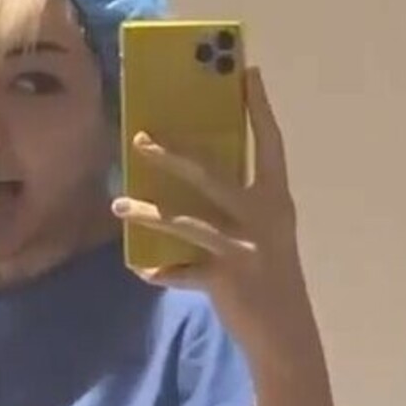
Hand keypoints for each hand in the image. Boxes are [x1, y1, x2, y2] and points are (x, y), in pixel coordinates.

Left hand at [111, 67, 317, 368]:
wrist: (285, 333)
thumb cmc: (271, 275)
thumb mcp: (266, 232)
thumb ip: (240, 204)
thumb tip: (195, 173)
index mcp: (275, 199)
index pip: (269, 143)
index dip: (260, 108)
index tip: (249, 72)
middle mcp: (263, 217)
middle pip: (212, 175)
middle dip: (173, 156)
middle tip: (141, 139)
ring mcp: (244, 247)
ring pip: (187, 222)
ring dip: (150, 214)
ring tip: (119, 205)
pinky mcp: (226, 277)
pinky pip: (183, 270)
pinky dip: (162, 270)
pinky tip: (143, 270)